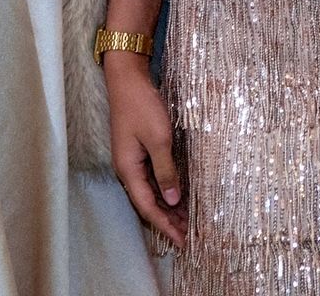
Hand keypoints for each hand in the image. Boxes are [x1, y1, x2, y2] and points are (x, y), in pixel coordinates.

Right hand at [106, 55, 185, 247]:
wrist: (127, 79)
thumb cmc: (142, 106)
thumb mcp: (158, 139)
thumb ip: (165, 171)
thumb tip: (172, 201)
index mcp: (128, 170)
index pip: (148, 208)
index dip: (166, 226)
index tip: (183, 241)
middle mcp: (128, 169)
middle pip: (149, 203)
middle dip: (169, 220)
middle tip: (192, 235)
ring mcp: (133, 160)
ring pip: (152, 192)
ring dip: (170, 207)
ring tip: (190, 220)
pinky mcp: (140, 150)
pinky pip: (154, 178)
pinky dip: (168, 189)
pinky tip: (181, 194)